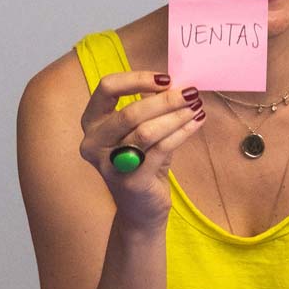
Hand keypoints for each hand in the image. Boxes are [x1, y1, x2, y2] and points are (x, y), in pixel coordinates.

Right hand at [79, 71, 204, 225]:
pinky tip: (196, 122)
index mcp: (92, 123)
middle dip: (164, 100)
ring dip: (175, 115)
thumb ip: (150, 108)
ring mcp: (110, 164)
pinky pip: (160, 149)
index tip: (166, 78)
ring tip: (196, 106)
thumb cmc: (142, 163)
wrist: (141, 210)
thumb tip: (177, 83)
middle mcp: (94, 143)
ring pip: (146, 131)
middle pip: (129, 112)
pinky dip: (181, 132)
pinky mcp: (132, 181)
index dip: (137, 79)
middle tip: (191, 92)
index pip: (107, 88)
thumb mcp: (140, 131)